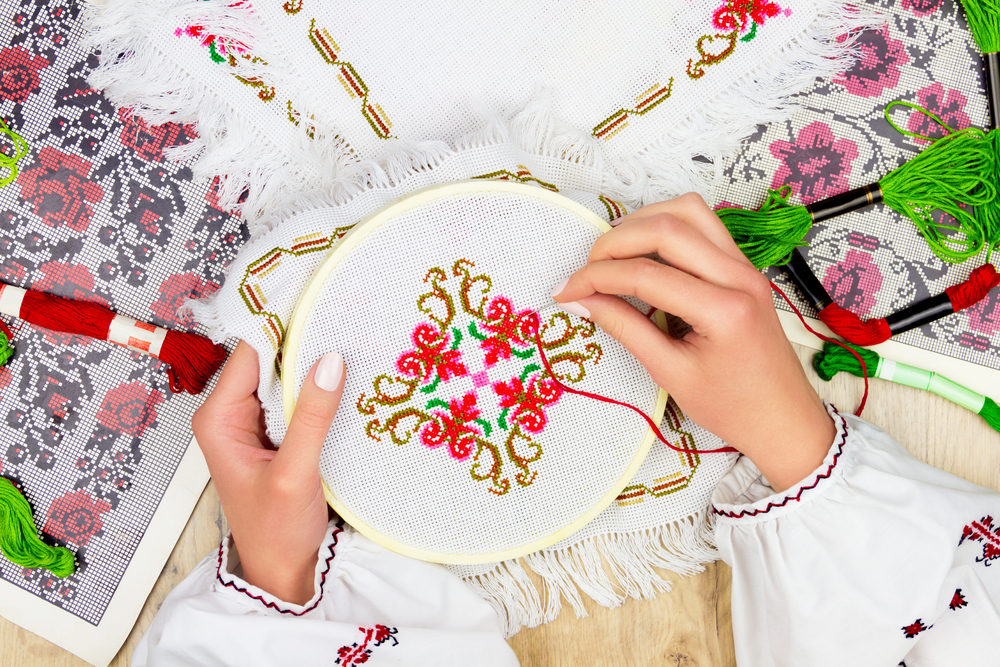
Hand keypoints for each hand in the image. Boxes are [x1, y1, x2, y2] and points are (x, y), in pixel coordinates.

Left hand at [192, 341, 344, 603]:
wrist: (282, 570)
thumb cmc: (276, 530)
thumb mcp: (295, 473)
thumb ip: (311, 417)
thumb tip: (330, 360)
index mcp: (219, 418)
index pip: (250, 353)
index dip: (283, 325)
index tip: (318, 301)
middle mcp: (230, 413)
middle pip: (267, 359)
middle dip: (303, 340)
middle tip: (344, 315)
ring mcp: (254, 421)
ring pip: (284, 375)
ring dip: (314, 363)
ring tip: (352, 337)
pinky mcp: (277, 431)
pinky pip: (296, 396)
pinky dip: (318, 386)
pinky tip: (346, 374)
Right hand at [551, 193, 834, 491]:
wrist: (785, 419)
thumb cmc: (732, 407)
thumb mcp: (671, 374)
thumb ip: (625, 329)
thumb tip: (582, 300)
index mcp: (724, 310)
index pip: (646, 274)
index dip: (596, 278)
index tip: (566, 291)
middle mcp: (739, 277)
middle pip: (666, 227)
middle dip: (615, 242)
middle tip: (585, 270)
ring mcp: (745, 266)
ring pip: (688, 212)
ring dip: (643, 223)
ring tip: (613, 255)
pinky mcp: (743, 266)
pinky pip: (702, 226)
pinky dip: (666, 228)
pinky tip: (644, 255)